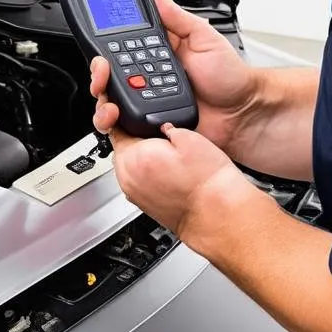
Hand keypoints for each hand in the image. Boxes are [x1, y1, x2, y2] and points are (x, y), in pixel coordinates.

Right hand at [91, 0, 256, 154]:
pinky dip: (116, 122)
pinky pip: (123, 127)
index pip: (120, 47)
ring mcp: (146, 102)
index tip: (101, 50)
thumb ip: (179, 19)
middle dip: (98, 74)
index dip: (105, 48)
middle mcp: (146, 77)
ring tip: (111, 100)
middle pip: (108, 76)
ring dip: (103, 100)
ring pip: (110, 101)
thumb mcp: (205, 38)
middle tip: (103, 71)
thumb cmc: (229, 78)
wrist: (241, 114)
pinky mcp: (148, 125)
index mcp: (156, 53)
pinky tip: (120, 116)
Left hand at [96, 114, 251, 245]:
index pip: (115, 127)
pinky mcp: (140, 203)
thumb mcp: (190, 137)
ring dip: (139, 156)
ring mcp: (132, 192)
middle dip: (135, 138)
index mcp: (134, 156)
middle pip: (120, 146)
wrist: (215, 213)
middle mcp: (127, 176)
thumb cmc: (205, 181)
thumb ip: (166, 124)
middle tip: (158, 136)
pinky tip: (166, 171)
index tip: (142, 118)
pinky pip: (135, 180)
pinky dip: (144, 173)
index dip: (128, 118)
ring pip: (126, 164)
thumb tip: (160, 124)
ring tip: (165, 155)